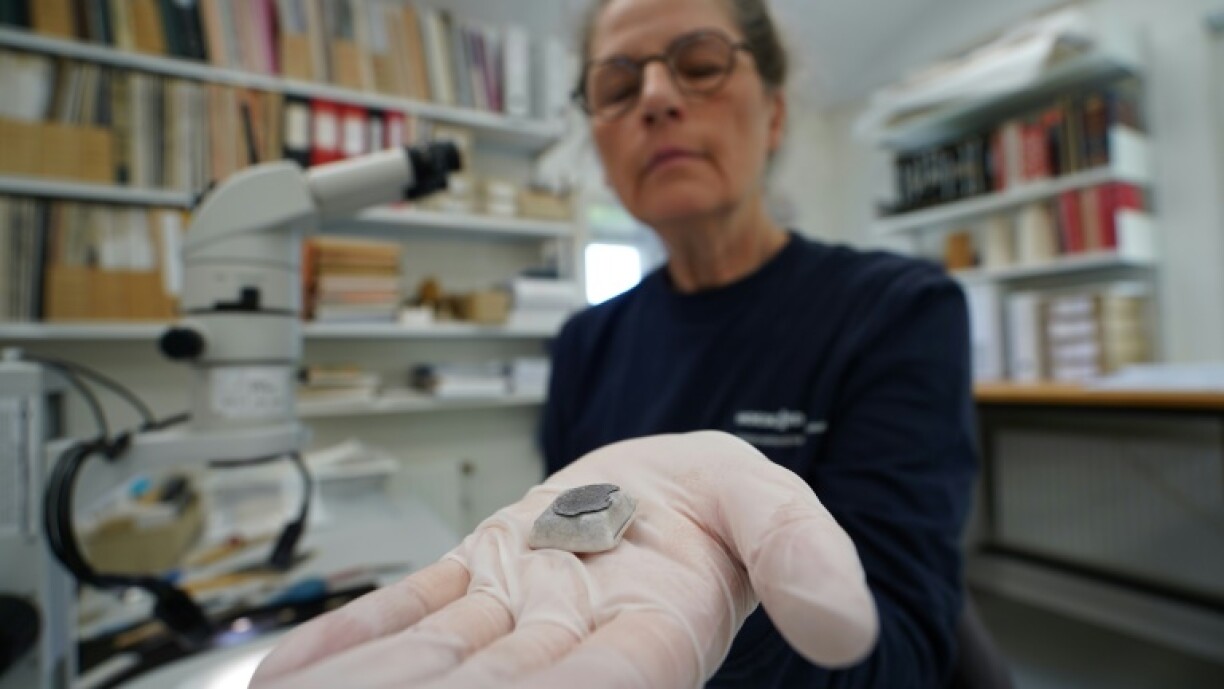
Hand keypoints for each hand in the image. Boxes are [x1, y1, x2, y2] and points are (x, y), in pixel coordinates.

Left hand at [250, 431, 877, 687]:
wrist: (659, 488)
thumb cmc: (714, 503)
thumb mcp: (773, 504)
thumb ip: (803, 553)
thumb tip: (842, 626)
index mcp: (655, 630)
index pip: (612, 678)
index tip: (521, 687)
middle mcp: (571, 641)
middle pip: (502, 686)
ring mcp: (510, 614)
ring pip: (439, 661)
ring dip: (381, 685)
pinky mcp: (466, 583)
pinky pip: (403, 614)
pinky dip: (349, 642)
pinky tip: (283, 674)